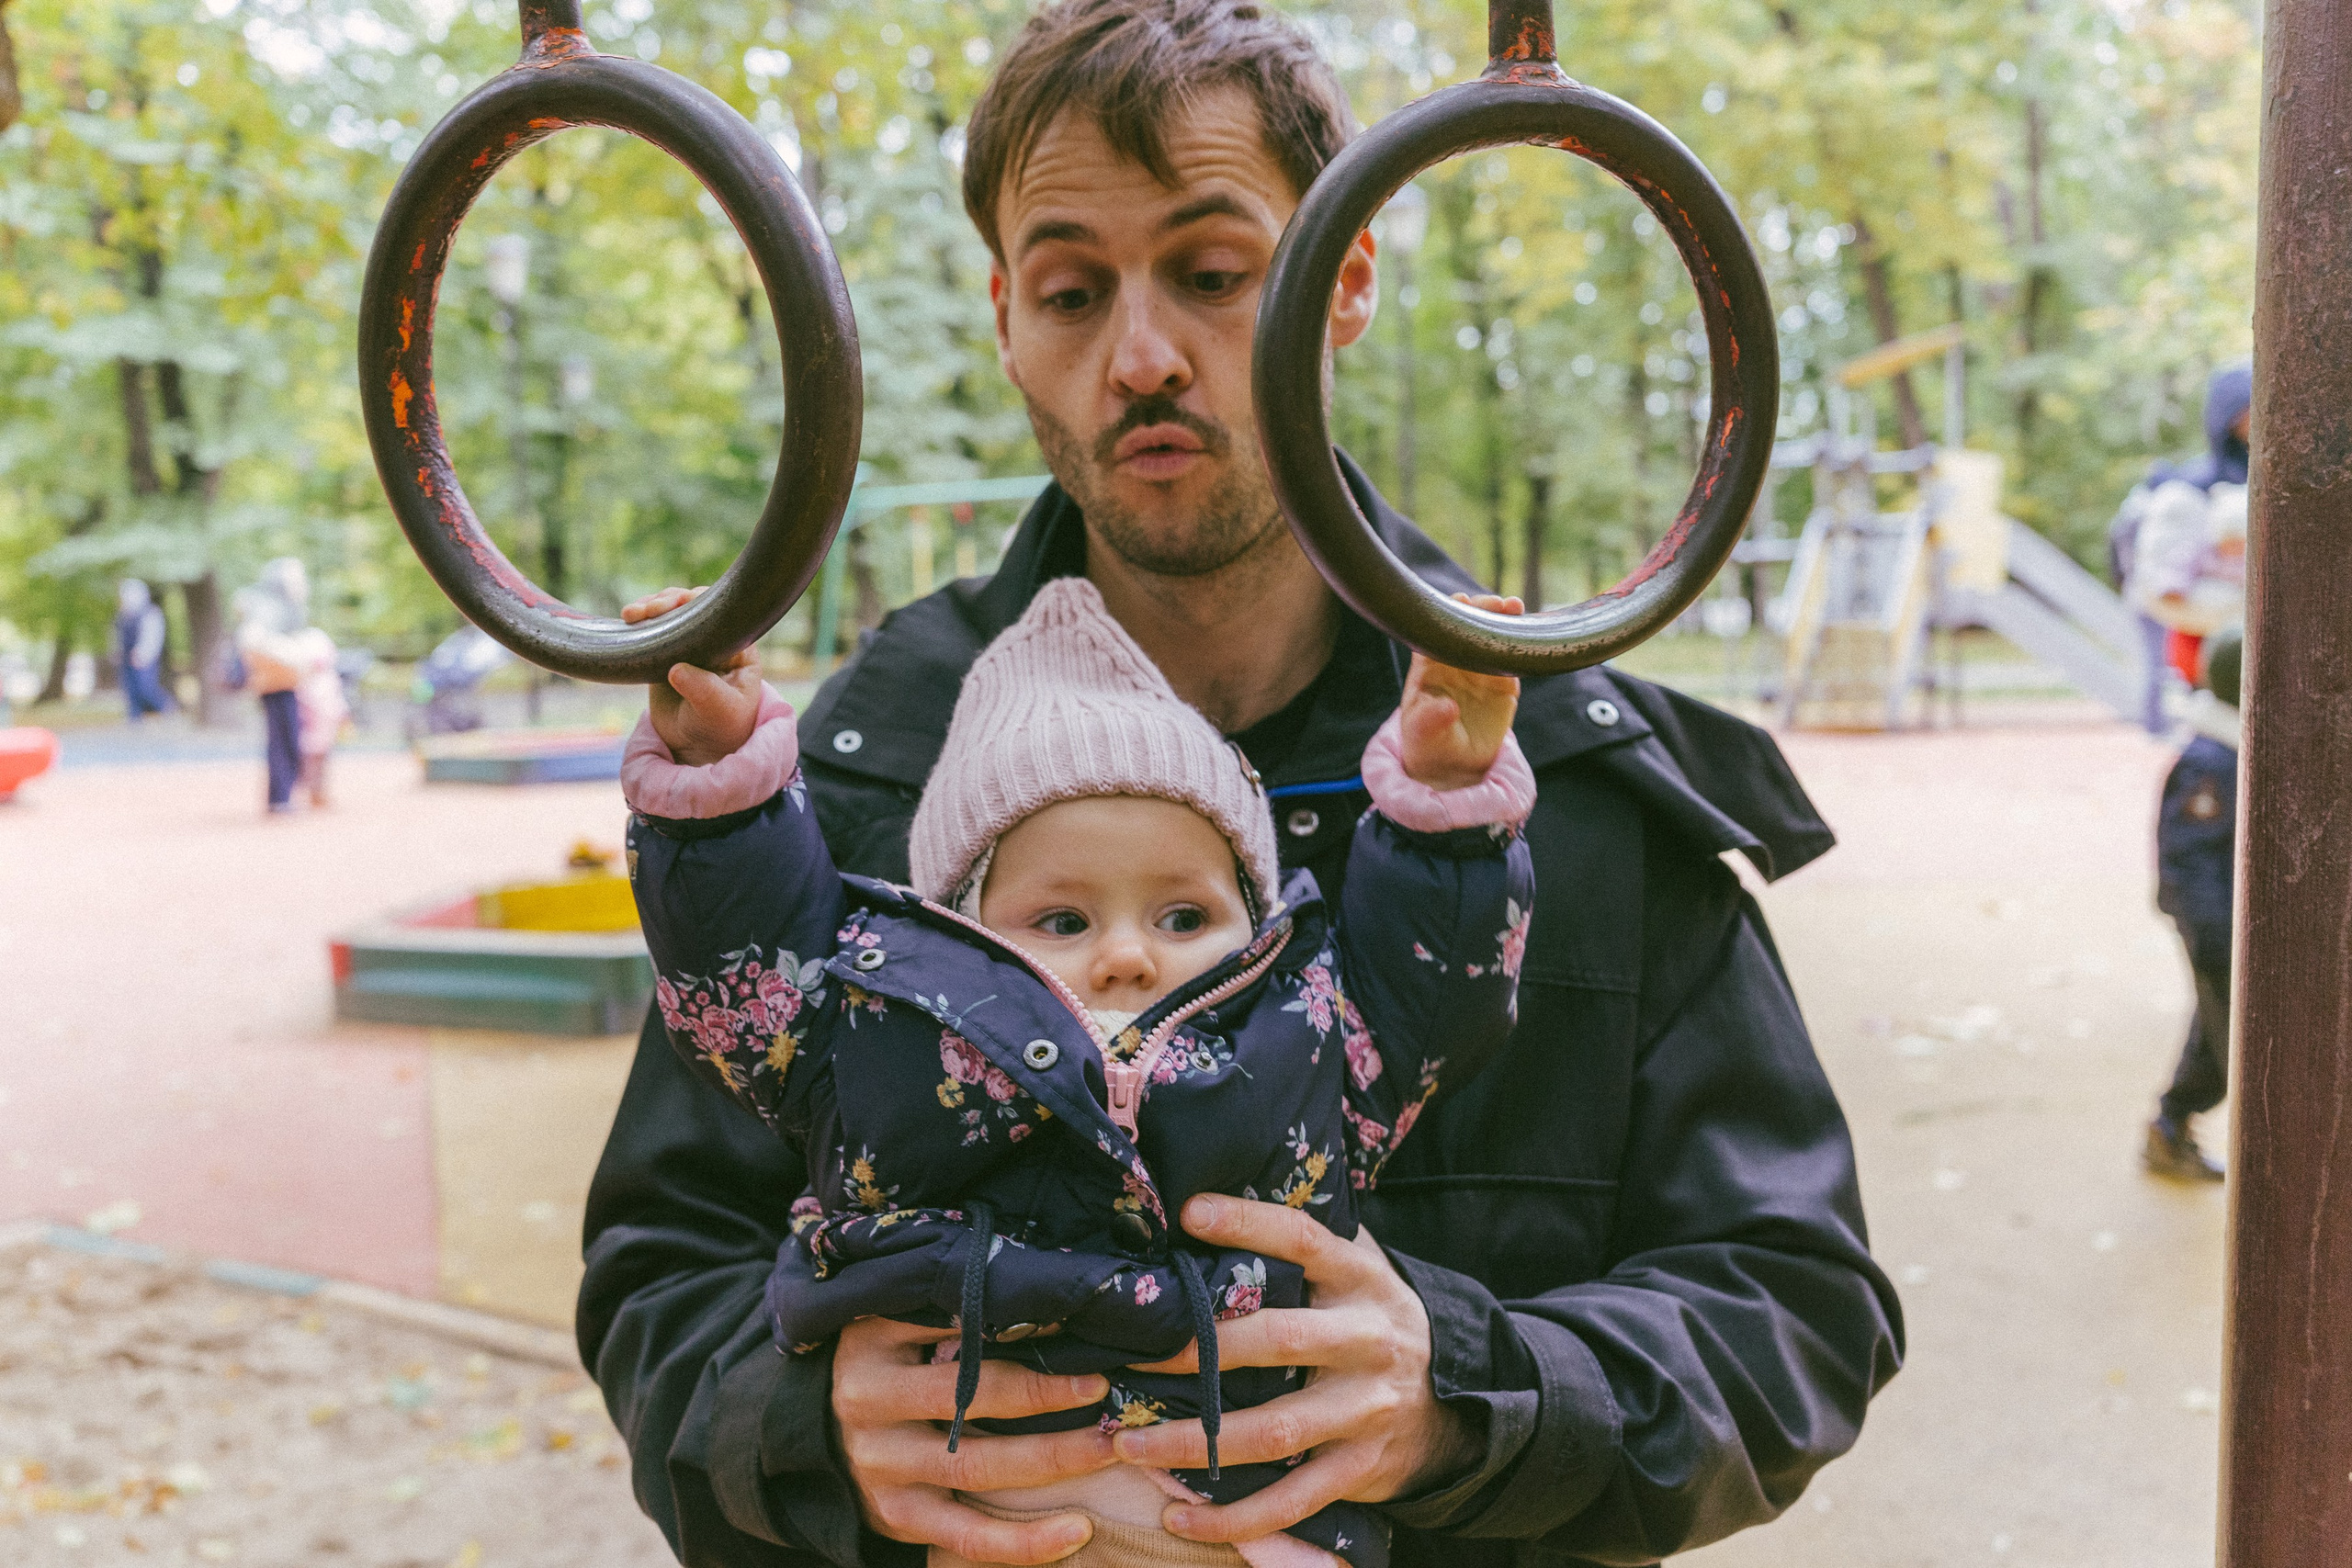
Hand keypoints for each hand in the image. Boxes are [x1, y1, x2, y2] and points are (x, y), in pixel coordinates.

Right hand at [622, 586, 761, 766]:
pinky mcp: (665, 655)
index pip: (720, 613)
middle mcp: (715, 640)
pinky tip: (627, 621)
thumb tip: (676, 669)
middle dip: (669, 601)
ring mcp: (690, 645)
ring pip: (671, 613)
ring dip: (649, 607)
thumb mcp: (720, 712)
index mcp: (738, 647)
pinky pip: (653, 630)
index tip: (676, 605)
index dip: (697, 602)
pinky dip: (639, 623)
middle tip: (647, 611)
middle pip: (693, 605)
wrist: (698, 749)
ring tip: (631, 614)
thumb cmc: (721, 730)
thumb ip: (704, 690)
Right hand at [831, 1315, 1119, 1563]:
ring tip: (1107, 1447)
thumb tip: (1042, 1301)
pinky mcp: (898, 1518)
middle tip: (1103, 1386)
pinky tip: (1078, 1531)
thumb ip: (949, 1309)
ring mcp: (882, 1468)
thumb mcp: (893, 1319)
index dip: (1017, 1324)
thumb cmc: (878, 1362)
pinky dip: (1024, 1542)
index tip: (1075, 1321)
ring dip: (1052, 1459)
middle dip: (1045, 1393)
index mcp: (872, 1344)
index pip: (952, 1326)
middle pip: (971, 1399)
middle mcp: (870, 1404)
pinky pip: (968, 1538)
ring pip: (978, 1468)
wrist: (813, 1429)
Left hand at [1108, 1197, 1476, 1544]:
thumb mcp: (1357, 1272)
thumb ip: (1303, 1243)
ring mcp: (1365, 1411)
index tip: (1187, 1212)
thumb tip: (1210, 1199)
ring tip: (1128, 1444)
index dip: (1248, 1222)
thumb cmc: (1372, 1322)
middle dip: (1198, 1350)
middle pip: (1277, 1339)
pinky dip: (1232, 1517)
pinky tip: (1179, 1515)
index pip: (1304, 1238)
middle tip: (1130, 1355)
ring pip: (1272, 1431)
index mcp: (1360, 1279)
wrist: (1454, 1407)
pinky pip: (1290, 1502)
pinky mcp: (1359, 1469)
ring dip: (1192, 1441)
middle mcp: (1367, 1340)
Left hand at [1397, 594, 1522, 790]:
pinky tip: (1531, 633)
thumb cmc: (1429, 745)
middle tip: (1497, 604)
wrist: (1454, 766)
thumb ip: (1429, 720)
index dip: (1449, 614)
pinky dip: (1522, 646)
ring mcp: (1480, 669)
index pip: (1437, 632)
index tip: (1461, 603)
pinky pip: (1513, 659)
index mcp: (1428, 666)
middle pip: (1468, 625)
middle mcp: (1455, 660)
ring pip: (1493, 636)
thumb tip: (1446, 707)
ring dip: (1504, 619)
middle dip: (1481, 609)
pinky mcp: (1504, 681)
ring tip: (1514, 608)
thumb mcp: (1422, 736)